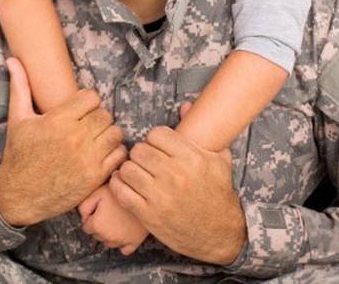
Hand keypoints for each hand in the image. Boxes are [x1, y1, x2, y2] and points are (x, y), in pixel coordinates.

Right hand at [0, 58, 126, 226]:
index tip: (80, 109)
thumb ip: (19, 86)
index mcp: (57, 120)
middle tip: (87, 125)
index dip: (87, 101)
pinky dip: (114, 153)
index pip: (92, 97)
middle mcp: (75, 138)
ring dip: (107, 134)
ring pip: (115, 133)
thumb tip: (12, 59)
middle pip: (105, 115)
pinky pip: (119, 155)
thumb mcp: (17, 119)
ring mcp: (87, 159)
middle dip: (97, 117)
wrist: (18, 194)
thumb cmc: (18, 154)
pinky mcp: (95, 177)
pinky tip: (100, 154)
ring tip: (95, 139)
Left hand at [78, 184, 147, 254]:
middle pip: (97, 236)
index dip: (91, 217)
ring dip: (109, 234)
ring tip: (115, 219)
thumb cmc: (119, 192)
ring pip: (109, 243)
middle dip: (99, 226)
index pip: (86, 227)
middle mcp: (108, 237)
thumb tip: (83, 218)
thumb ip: (83, 207)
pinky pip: (125, 250)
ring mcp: (122, 241)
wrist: (142, 194)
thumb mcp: (96, 193)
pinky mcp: (135, 242)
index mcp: (97, 226)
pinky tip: (122, 233)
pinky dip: (122, 244)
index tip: (97, 210)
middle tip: (107, 212)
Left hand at [109, 125, 245, 264]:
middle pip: (139, 150)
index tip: (157, 148)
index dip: (154, 139)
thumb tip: (185, 105)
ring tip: (136, 173)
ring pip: (128, 168)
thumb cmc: (218, 195)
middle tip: (145, 162)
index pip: (156, 134)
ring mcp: (161, 196)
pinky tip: (125, 185)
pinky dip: (118, 186)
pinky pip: (121, 191)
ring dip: (129, 170)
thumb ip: (201, 132)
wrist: (220, 234)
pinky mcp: (149, 215)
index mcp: (192, 158)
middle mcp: (175, 175)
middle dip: (141, 154)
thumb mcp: (219, 161)